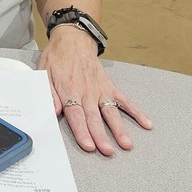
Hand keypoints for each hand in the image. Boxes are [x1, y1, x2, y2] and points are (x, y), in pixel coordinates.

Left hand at [38, 26, 151, 153]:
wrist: (72, 39)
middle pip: (94, 118)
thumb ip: (49, 92)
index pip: (76, 115)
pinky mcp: (110, 86)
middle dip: (101, 135)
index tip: (88, 145)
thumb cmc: (57, 58)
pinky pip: (125, 100)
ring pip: (111, 112)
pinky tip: (146, 123)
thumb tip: (54, 110)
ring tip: (126, 144)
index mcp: (69, 90)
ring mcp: (101, 89)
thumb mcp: (44, 72)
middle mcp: (87, 92)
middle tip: (107, 151)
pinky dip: (136, 111)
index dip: (82, 131)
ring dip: (119, 128)